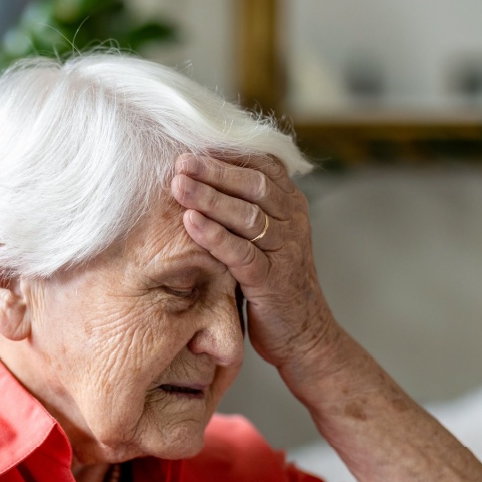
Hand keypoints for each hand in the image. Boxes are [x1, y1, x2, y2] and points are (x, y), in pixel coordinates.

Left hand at [170, 153, 342, 374]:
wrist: (303, 336)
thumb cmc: (271, 284)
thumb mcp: (262, 240)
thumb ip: (241, 211)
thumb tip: (197, 178)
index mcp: (290, 206)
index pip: (262, 166)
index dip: (227, 154)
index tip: (192, 145)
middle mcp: (293, 222)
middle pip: (254, 185)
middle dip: (214, 170)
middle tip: (179, 161)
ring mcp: (285, 251)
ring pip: (248, 215)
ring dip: (210, 197)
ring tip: (178, 185)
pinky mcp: (272, 281)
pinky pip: (242, 253)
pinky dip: (215, 236)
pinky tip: (190, 222)